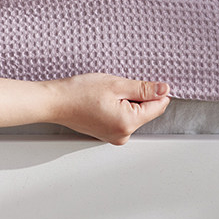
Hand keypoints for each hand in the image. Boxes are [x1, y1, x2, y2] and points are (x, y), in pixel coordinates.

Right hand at [0, 72, 170, 143]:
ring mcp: (114, 136)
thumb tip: (164, 90)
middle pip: (147, 111)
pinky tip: (104, 100)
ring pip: (135, 114)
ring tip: (108, 94)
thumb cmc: (79, 92)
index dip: (156, 91)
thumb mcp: (116, 84)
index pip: (158, 106)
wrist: (54, 102)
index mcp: (127, 124)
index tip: (144, 81)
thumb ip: (144, 89)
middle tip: (119, 87)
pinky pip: (123, 118)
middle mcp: (123, 135)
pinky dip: (120, 106)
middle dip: (139, 96)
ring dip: (128, 101)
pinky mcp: (107, 133)